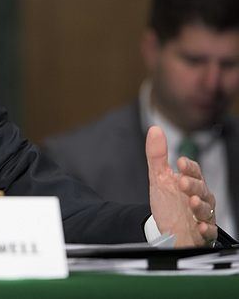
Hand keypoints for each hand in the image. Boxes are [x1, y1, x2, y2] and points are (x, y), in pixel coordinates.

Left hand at [146, 126, 216, 246]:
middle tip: (183, 182)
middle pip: (201, 189)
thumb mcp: (159, 179)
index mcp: (189, 182)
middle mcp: (199, 198)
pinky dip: (206, 230)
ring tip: (192, 201)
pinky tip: (201, 227)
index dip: (189, 167)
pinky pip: (209, 233)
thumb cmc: (168, 203)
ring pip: (207, 209)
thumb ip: (157, 156)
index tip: (181, 162)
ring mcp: (202, 216)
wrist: (169, 230)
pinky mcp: (202, 234)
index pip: (194, 172)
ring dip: (200, 205)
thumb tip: (155, 129)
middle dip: (193, 185)